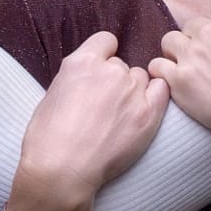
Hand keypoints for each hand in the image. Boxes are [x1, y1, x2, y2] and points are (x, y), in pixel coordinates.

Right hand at [8, 32, 168, 210]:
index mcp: (82, 62)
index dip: (104, 55)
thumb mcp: (53, 93)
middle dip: (115, 81)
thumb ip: (76, 77)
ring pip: (141, 79)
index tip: (100, 71)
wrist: (62, 170)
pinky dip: (154, 97)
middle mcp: (110, 71)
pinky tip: (141, 113)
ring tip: (119, 117)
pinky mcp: (148, 113)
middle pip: (122, 66)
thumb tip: (88, 78)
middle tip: (104, 106)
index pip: (106, 41)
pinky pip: (161, 90)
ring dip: (133, 92)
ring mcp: (131, 91)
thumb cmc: (48, 138)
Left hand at [149, 0, 210, 182]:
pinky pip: (157, 67)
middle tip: (209, 63)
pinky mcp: (180, 81)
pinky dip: (162, 72)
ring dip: (177, 52)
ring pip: (170, 43)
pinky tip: (173, 81)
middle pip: (191, 28)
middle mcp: (208, 31)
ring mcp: (191, 55)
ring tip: (188, 69)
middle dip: (198, 42)